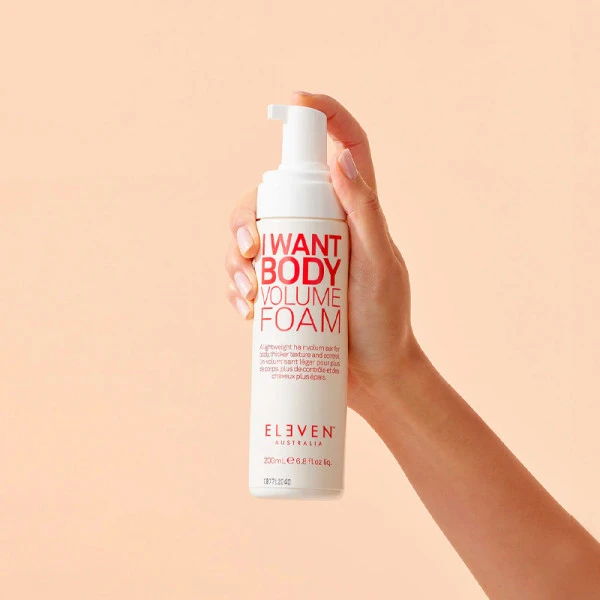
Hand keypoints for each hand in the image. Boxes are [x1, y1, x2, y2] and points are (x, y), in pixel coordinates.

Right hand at [225, 92, 418, 417]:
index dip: (322, 115)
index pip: (342, 147)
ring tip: (252, 297)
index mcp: (353, 211)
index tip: (293, 101)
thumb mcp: (379, 266)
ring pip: (250, 237)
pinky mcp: (281, 289)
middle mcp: (321, 227)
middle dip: (249, 218)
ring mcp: (297, 259)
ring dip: (237, 260)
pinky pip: (246, 275)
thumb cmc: (385, 321)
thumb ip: (366, 212)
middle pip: (272, 196)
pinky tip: (246, 310)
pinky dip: (237, 287)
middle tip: (253, 252)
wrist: (374, 376)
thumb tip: (342, 158)